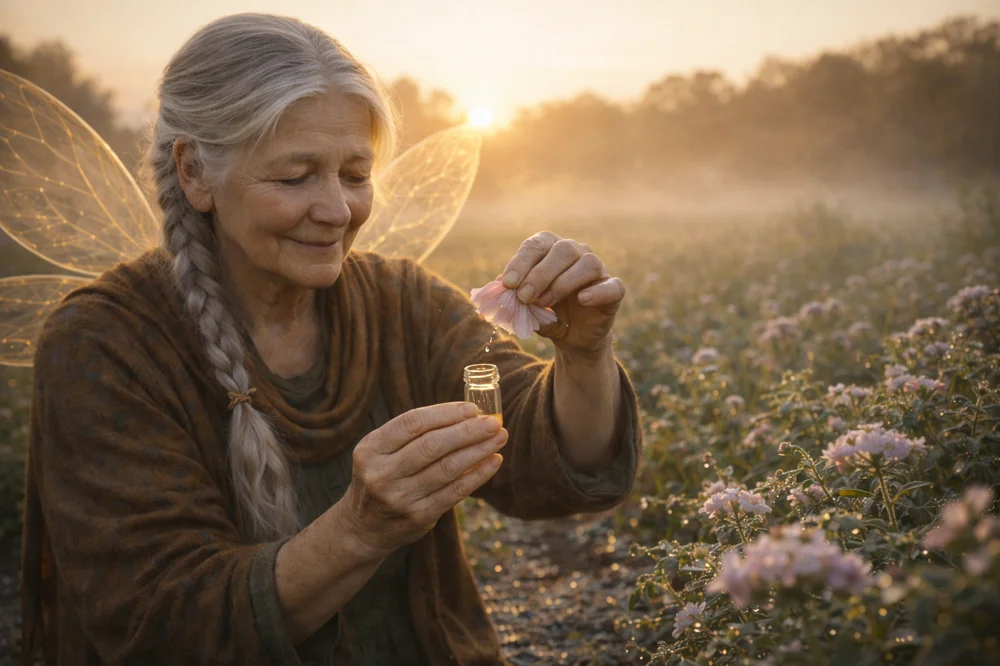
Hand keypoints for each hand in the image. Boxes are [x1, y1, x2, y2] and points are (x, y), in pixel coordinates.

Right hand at [341, 403, 506, 556]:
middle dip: (468, 431)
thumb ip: (413, 434)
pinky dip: (478, 475)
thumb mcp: (381, 452)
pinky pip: (455, 491)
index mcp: (370, 448)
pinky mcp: (418, 517)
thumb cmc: (382, 477)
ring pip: (447, 468)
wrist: (363, 528)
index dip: (445, 413)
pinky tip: (493, 461)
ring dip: (478, 450)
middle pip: (432, 445)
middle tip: (493, 422)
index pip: (412, 423)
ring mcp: (400, 497)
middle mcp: (382, 473)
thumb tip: (467, 414)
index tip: (472, 408)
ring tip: (499, 437)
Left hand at [499, 231, 625, 354]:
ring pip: (587, 263)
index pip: (537, 244)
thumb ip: (513, 294)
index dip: (521, 262)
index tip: (507, 283)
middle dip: (539, 274)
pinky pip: (612, 286)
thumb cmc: (547, 314)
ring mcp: (599, 270)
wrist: (573, 337)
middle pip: (563, 250)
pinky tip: (582, 299)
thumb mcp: (526, 306)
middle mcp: (577, 253)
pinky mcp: (614, 291)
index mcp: (552, 250)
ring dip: (563, 283)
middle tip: (524, 297)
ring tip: (545, 303)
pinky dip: (597, 292)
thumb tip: (497, 285)